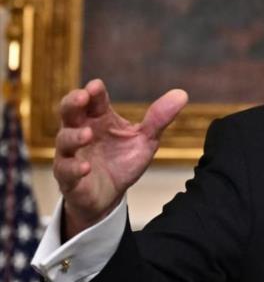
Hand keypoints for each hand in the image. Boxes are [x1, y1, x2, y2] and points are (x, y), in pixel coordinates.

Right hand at [53, 79, 187, 238]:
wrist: (110, 196)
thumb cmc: (123, 160)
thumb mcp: (145, 139)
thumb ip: (159, 118)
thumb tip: (182, 93)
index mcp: (99, 119)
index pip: (93, 100)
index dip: (93, 92)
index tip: (97, 86)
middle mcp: (81, 132)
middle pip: (69, 113)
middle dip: (72, 103)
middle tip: (81, 97)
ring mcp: (72, 155)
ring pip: (64, 141)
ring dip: (74, 136)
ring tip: (87, 135)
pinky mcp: (69, 178)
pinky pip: (66, 171)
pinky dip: (74, 168)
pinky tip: (85, 168)